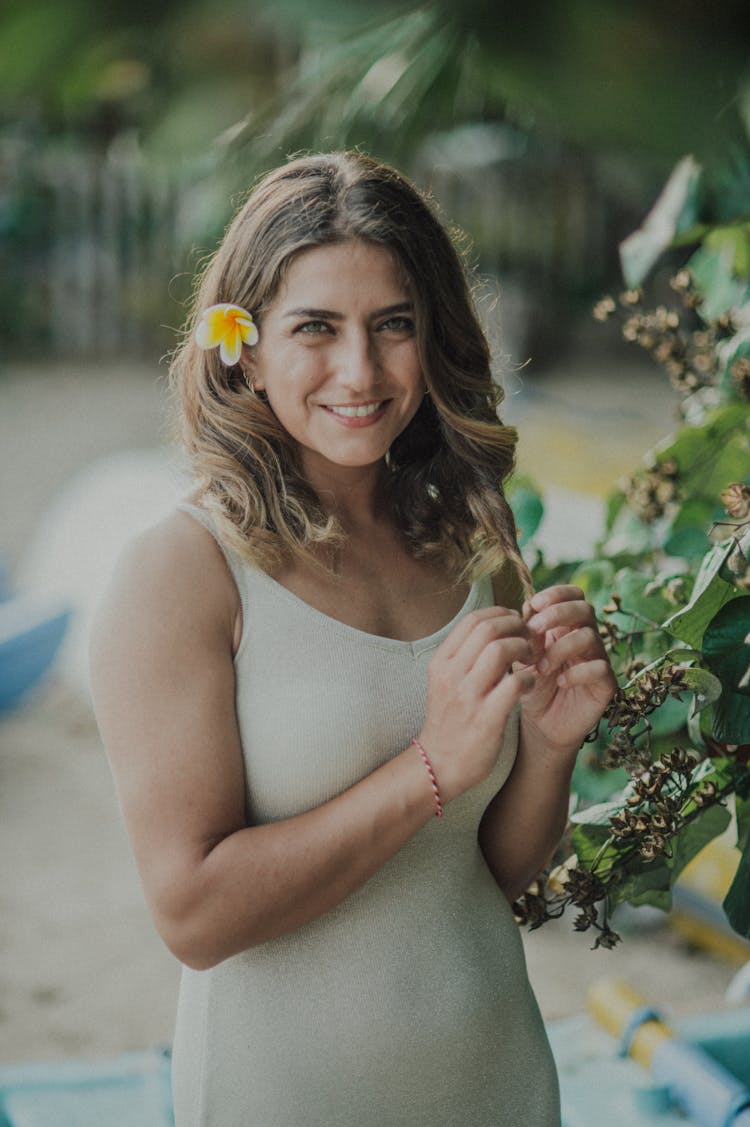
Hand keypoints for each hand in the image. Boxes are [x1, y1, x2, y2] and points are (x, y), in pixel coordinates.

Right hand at [418, 607, 536, 801]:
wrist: (438, 765)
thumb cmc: (449, 720)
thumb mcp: (445, 681)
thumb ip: (464, 655)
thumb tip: (494, 626)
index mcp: (441, 662)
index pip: (473, 619)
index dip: (501, 614)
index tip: (515, 624)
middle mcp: (451, 674)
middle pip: (489, 629)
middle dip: (516, 628)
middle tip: (528, 639)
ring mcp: (468, 696)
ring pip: (502, 649)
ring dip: (524, 649)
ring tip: (531, 660)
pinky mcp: (487, 718)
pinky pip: (515, 684)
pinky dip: (530, 679)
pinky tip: (531, 685)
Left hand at [519, 585, 615, 758]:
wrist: (541, 724)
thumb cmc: (533, 685)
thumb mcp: (524, 657)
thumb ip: (527, 634)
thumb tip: (527, 609)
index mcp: (566, 625)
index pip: (573, 595)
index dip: (557, 594)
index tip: (533, 604)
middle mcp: (586, 638)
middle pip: (585, 609)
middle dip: (558, 613)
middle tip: (534, 628)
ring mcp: (598, 660)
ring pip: (590, 637)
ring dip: (560, 648)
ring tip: (540, 667)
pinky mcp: (606, 684)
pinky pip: (600, 668)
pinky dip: (577, 672)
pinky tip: (560, 683)